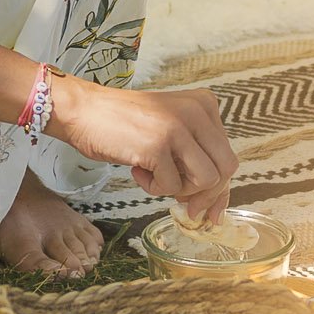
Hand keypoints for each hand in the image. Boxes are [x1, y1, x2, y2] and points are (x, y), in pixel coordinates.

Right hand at [51, 80, 239, 222]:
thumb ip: (196, 157)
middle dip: (206, 195)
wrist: (85, 111)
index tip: (207, 209)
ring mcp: (178, 127)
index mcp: (205, 104)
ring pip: (206, 180)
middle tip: (182, 202)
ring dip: (179, 190)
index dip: (219, 188)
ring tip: (156, 176)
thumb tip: (214, 208)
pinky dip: (153, 188)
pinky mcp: (157, 145)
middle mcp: (197, 111)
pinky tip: (137, 169)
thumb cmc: (127, 126)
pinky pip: (171, 186)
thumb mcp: (172, 131)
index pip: (228, 156)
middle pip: (225, 169)